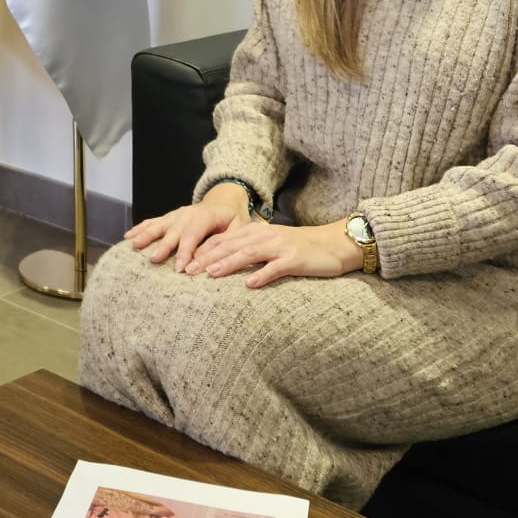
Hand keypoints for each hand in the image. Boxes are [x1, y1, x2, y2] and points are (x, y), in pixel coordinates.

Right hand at [124, 187, 252, 269]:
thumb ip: (225, 242)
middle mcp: (188, 213)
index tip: (180, 268)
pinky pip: (152, 222)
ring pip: (159, 224)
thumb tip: (206, 260)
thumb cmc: (233, 219)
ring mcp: (176, 214)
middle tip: (153, 259)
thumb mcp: (238, 229)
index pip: (194, 234)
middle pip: (173, 230)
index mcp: (206, 215)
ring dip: (146, 235)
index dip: (186, 251)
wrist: (225, 201)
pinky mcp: (169, 217)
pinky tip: (128, 237)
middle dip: (163, 245)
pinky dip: (140, 228)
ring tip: (134, 245)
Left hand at [179, 219, 361, 289]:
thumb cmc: (299, 249)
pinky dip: (262, 274)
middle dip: (207, 257)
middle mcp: (264, 236)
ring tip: (210, 274)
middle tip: (187, 271)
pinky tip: (250, 284)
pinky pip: (276, 267)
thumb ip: (248, 251)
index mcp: (255, 233)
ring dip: (228, 263)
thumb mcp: (270, 245)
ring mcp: (280, 247)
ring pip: (249, 253)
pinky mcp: (295, 259)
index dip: (203, 250)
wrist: (333, 244)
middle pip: (230, 246)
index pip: (223, 240)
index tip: (184, 263)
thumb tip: (220, 263)